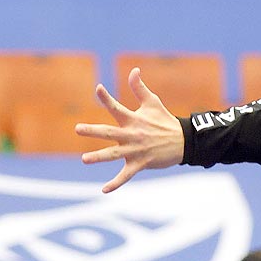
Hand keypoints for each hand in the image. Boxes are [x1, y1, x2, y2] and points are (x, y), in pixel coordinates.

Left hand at [76, 68, 183, 194]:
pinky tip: (104, 190)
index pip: (116, 107)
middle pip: (109, 132)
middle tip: (78, 128)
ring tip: (84, 159)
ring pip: (113, 154)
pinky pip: (125, 175)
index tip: (98, 89)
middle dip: (93, 130)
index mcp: (133, 119)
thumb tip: (133, 70)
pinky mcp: (140, 164)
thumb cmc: (165, 121)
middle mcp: (131, 135)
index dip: (106, 98)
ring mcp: (135, 150)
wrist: (183, 141)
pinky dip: (115, 184)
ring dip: (99, 156)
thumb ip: (139, 87)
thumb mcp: (153, 102)